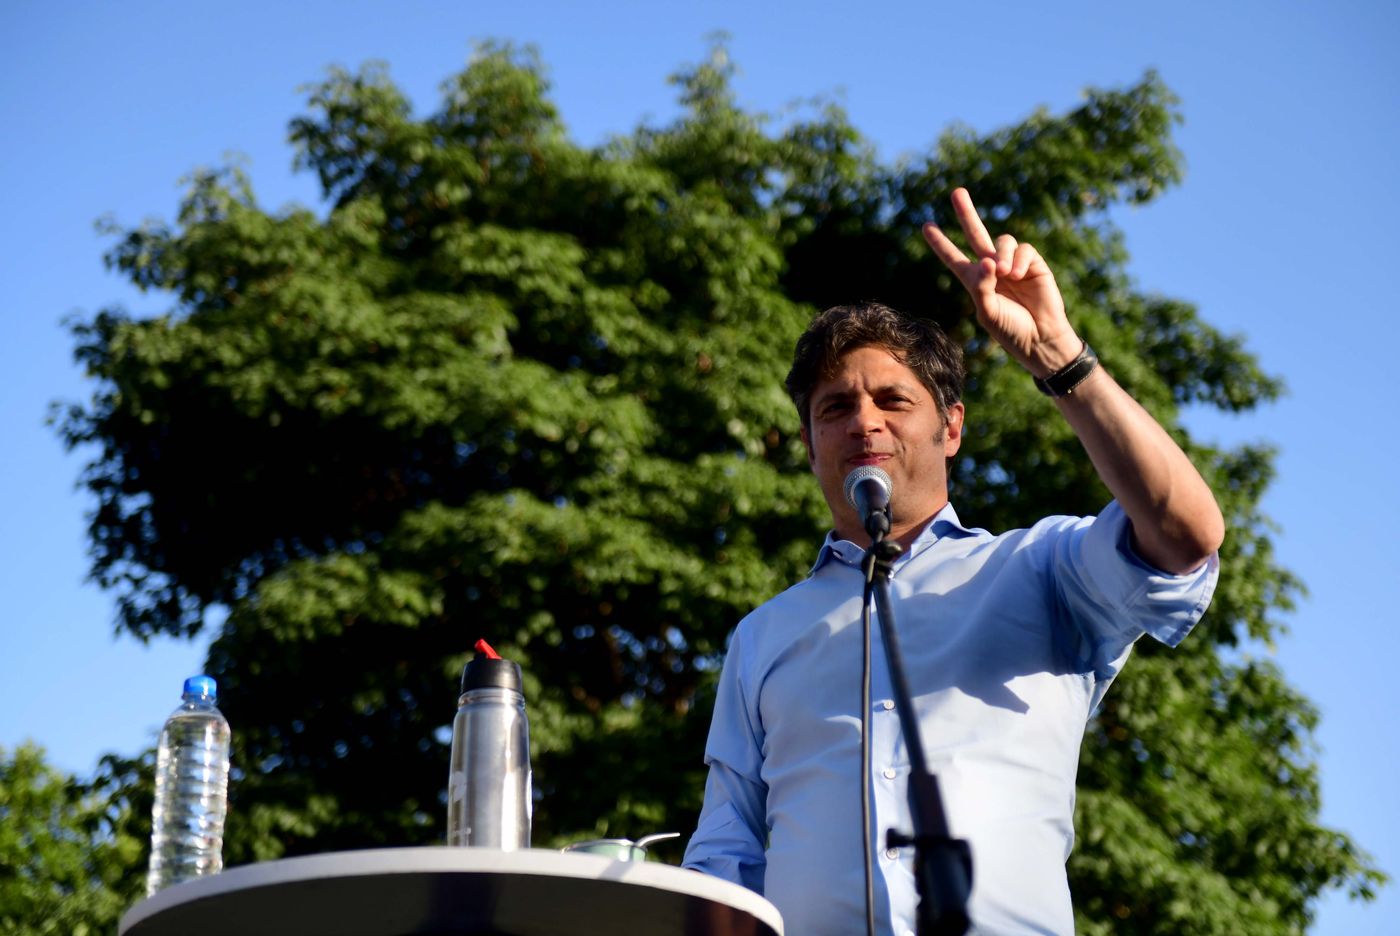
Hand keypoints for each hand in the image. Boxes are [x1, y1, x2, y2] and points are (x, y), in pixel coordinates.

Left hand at [922, 188, 1080, 376]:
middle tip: (957, 192)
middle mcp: (992, 268)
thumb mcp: (988, 312)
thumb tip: (987, 261)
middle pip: (976, 234)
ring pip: (1002, 241)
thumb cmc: (1011, 330)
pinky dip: (1018, 259)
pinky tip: (1018, 275)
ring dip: (1001, 254)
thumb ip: (981, 287)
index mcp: (975, 281)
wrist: (1041, 338)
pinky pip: (1023, 248)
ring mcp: (1013, 264)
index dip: (941, 243)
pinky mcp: (1033, 263)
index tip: (926, 226)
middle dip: (966, 213)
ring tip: (1004, 274)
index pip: (954, 258)